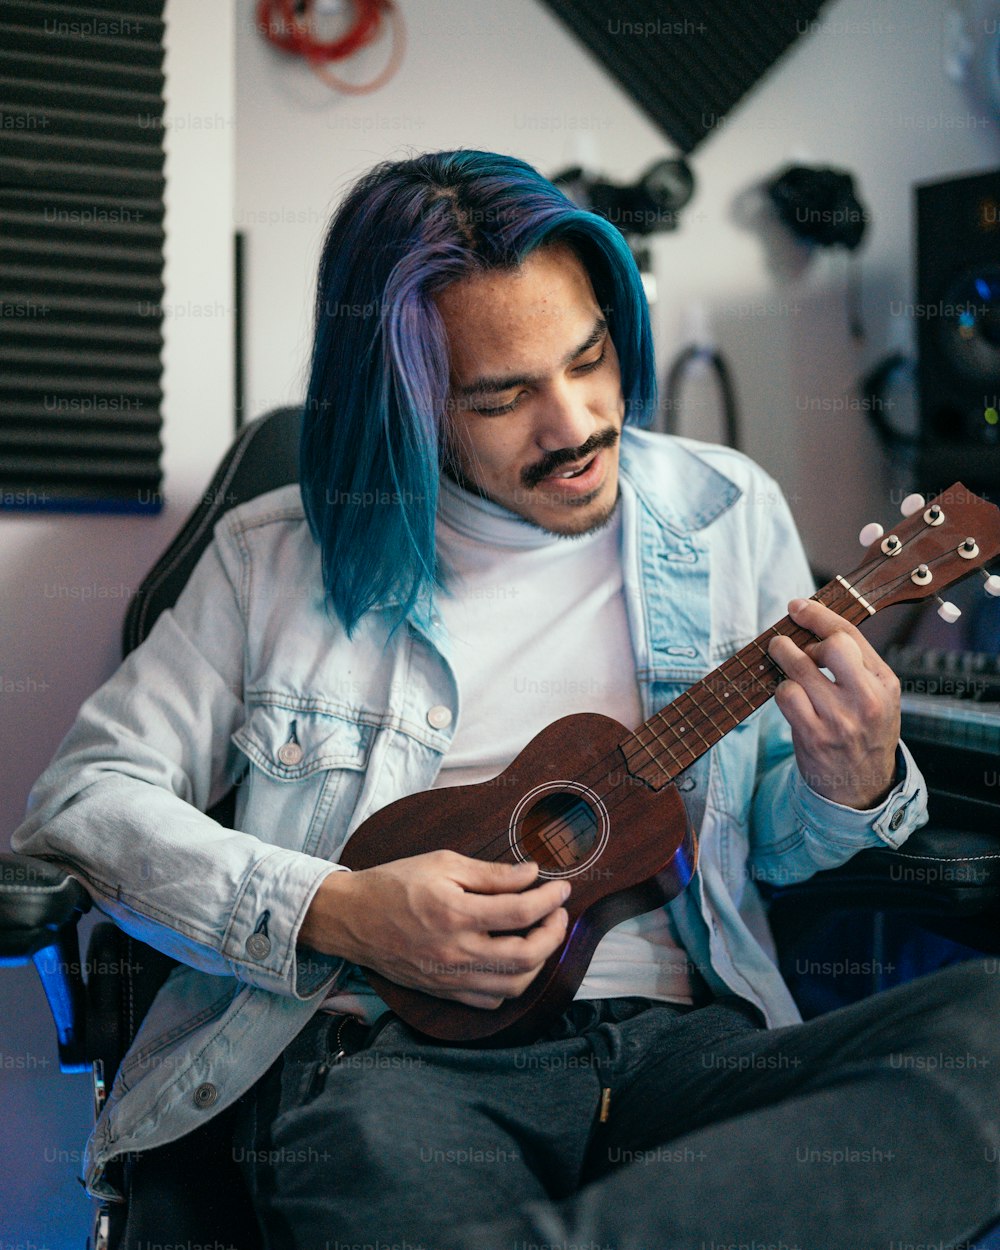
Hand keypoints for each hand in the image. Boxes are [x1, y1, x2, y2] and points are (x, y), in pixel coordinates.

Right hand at [298, 850, 569, 1008]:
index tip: (561, 888)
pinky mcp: (443, 992)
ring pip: (514, 985)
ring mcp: (450, 978)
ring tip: (540, 935)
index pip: (521, 911)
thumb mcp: (443, 863)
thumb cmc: (394, 884)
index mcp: (456, 913)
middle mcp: (456, 952)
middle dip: (554, 933)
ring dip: (538, 961)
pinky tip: (512, 961)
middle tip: (558, 913)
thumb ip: (491, 873)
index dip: (550, 899)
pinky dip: (511, 984)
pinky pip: (490, 1001)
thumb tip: (532, 874)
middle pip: (527, 956)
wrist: (352, 917)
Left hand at [767, 597, 899, 809]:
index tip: (798, 606)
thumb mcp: (878, 696)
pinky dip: (781, 690)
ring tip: (780, 657)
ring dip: (783, 658)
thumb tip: (814, 625)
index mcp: (885, 683)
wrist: (862, 787)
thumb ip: (856, 664)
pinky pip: (786, 696)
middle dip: (805, 638)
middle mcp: (866, 699)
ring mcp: (840, 719)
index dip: (819, 616)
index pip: (851, 635)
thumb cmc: (865, 732)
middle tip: (790, 642)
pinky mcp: (814, 736)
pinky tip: (788, 693)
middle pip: (832, 646)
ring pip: (800, 669)